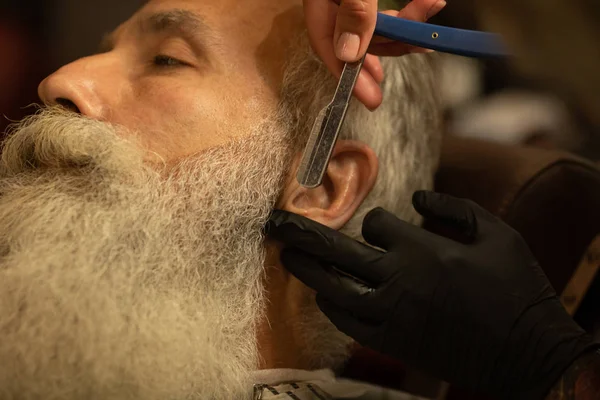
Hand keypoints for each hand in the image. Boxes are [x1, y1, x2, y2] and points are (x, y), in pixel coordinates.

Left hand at [266, 191, 597, 398]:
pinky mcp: (392, 341)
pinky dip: (332, 307)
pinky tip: (323, 296)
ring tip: (288, 257)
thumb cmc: (516, 286)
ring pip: (333, 288)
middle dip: (302, 234)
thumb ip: (454, 208)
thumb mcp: (497, 233)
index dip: (379, 222)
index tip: (385, 227)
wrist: (526, 351)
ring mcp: (391, 313)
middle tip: (275, 224)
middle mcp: (398, 278)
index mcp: (423, 248)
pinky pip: (347, 322)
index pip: (377, 224)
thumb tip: (417, 196)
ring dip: (308, 271)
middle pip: (336, 252)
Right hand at [303, 0, 446, 109]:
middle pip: (358, 39)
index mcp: (320, 2)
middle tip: (420, 52)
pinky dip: (406, 14)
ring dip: (406, 28)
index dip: (349, 76)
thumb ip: (352, 10)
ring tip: (431, 18)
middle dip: (391, 49)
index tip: (370, 99)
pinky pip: (385, 10)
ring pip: (376, 26)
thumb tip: (349, 52)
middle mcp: (334, 4)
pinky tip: (426, 6)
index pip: (327, 46)